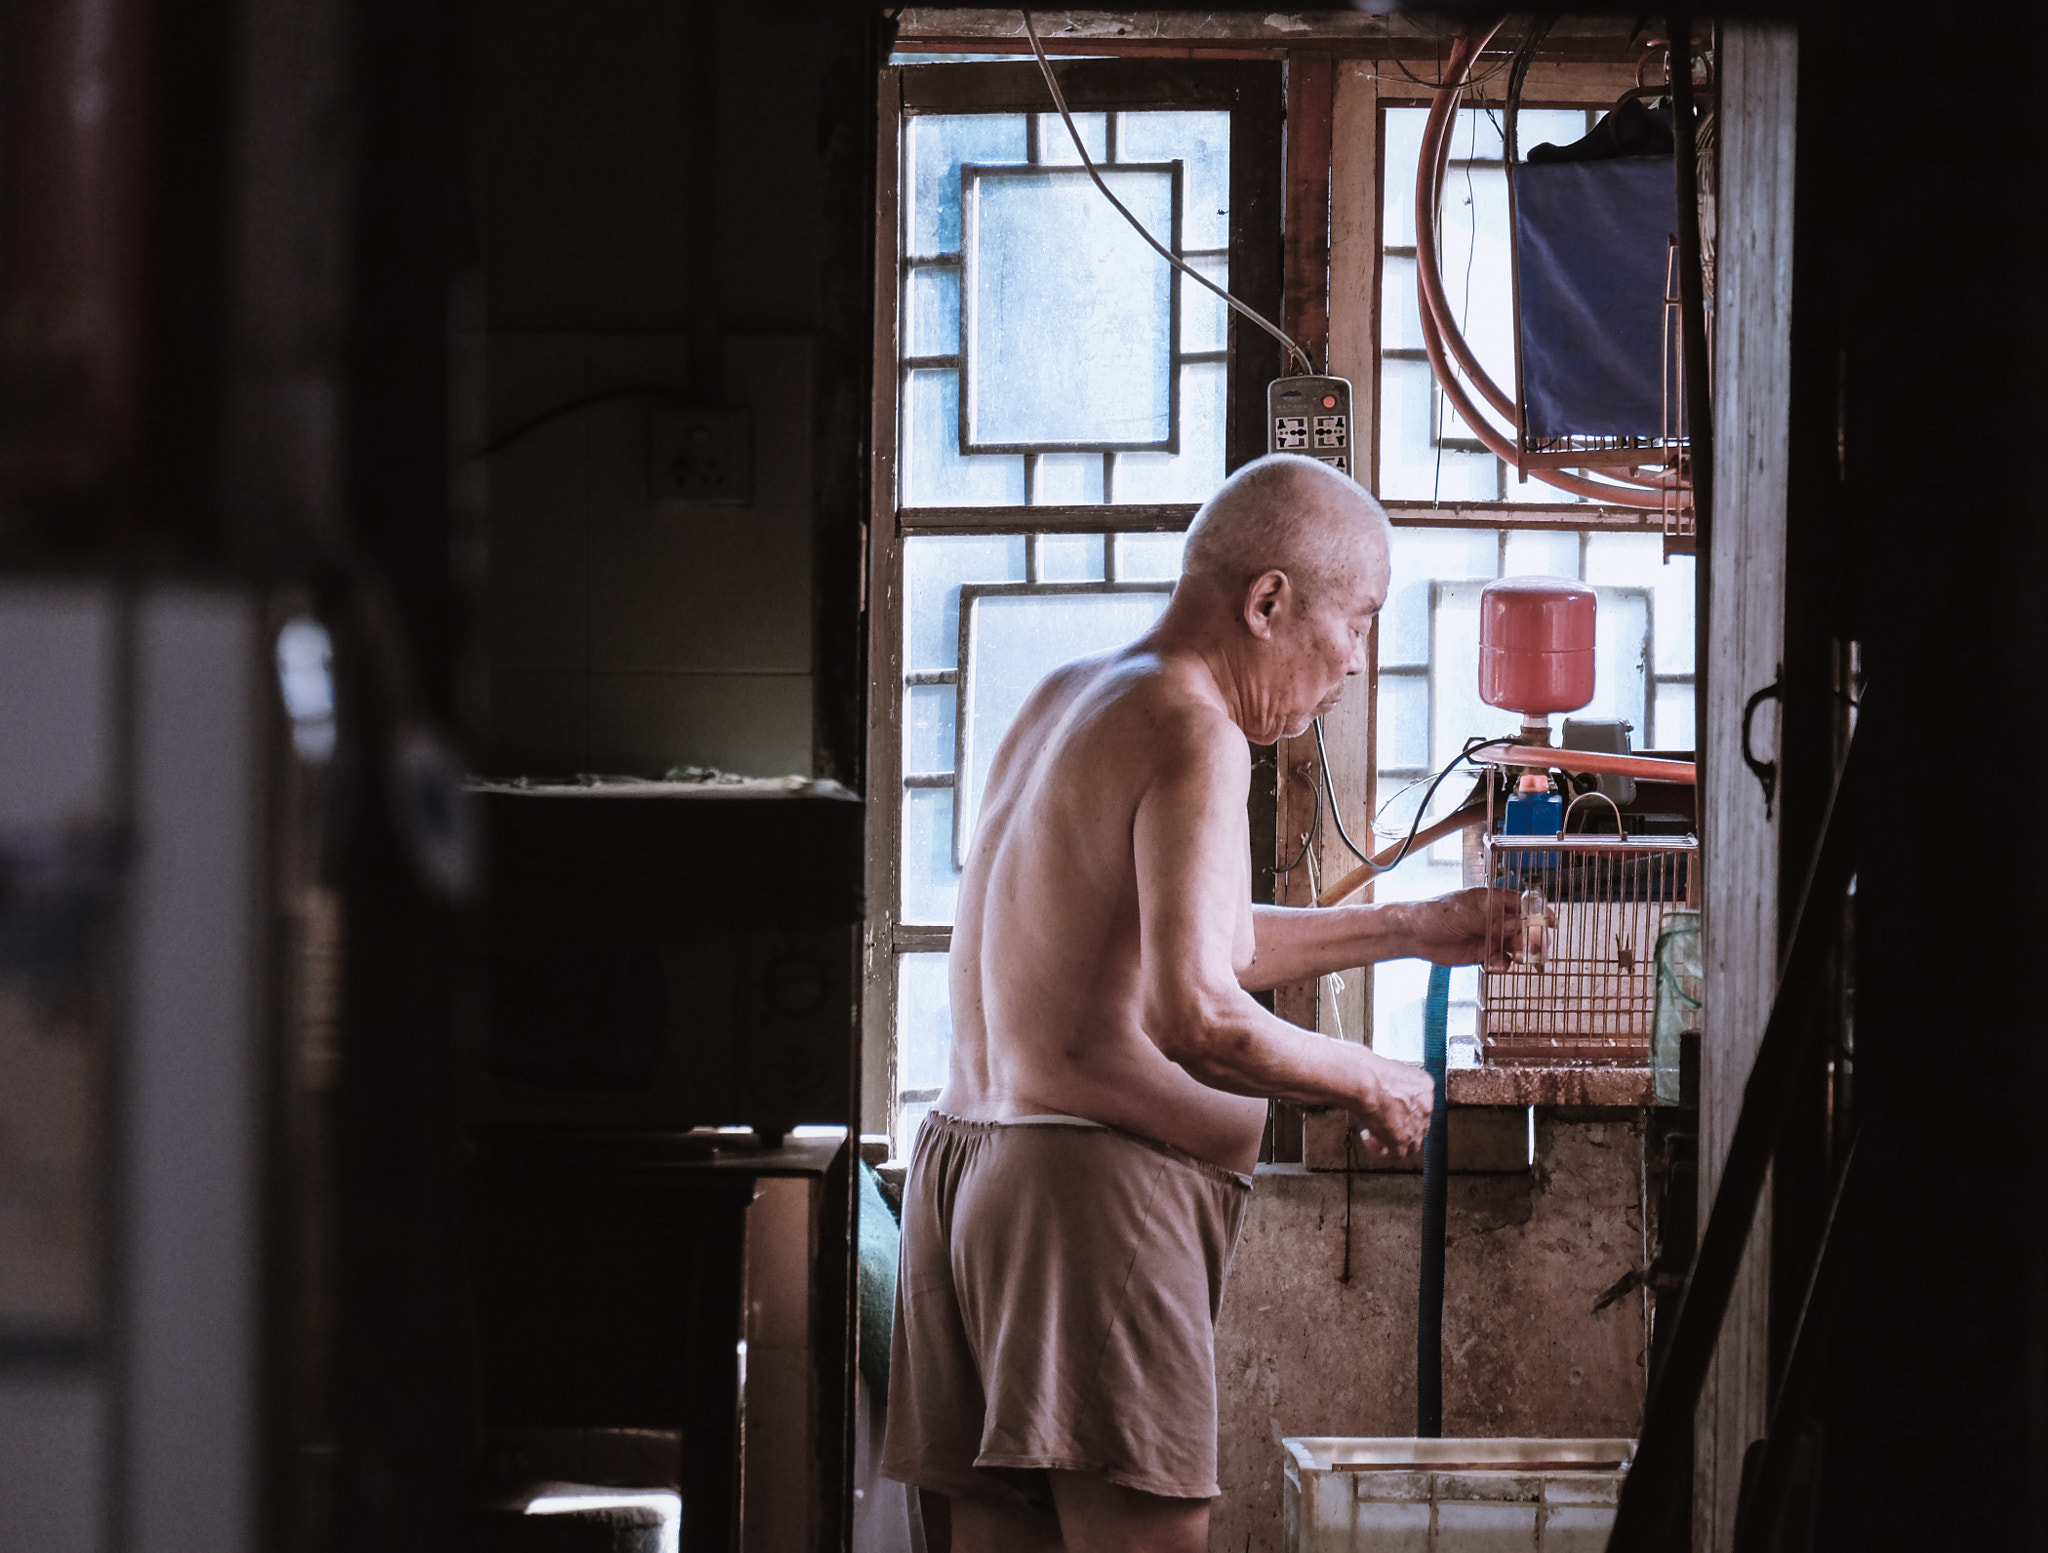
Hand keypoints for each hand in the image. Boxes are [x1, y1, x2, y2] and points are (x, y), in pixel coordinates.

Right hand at [1350, 1052, 1433, 1161]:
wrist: (1365, 1082)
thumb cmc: (1370, 1071)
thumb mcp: (1390, 1069)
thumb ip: (1394, 1083)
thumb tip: (1385, 1086)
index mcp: (1425, 1086)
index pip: (1422, 1103)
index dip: (1405, 1108)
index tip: (1392, 1106)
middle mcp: (1426, 1107)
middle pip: (1419, 1124)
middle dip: (1401, 1125)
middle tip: (1384, 1121)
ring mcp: (1416, 1126)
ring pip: (1412, 1143)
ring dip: (1394, 1140)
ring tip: (1376, 1134)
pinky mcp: (1402, 1141)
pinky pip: (1396, 1154)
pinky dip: (1382, 1151)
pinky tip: (1370, 1141)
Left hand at [1398, 887, 1553, 969]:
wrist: (1414, 935)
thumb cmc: (1436, 914)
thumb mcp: (1467, 914)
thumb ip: (1494, 922)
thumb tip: (1520, 926)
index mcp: (1493, 900)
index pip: (1524, 904)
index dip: (1540, 912)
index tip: (1552, 923)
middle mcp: (1495, 918)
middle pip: (1525, 928)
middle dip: (1533, 938)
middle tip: (1535, 947)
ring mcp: (1490, 936)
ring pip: (1516, 946)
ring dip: (1521, 953)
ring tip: (1519, 957)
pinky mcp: (1483, 953)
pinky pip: (1502, 960)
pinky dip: (1502, 964)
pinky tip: (1493, 964)